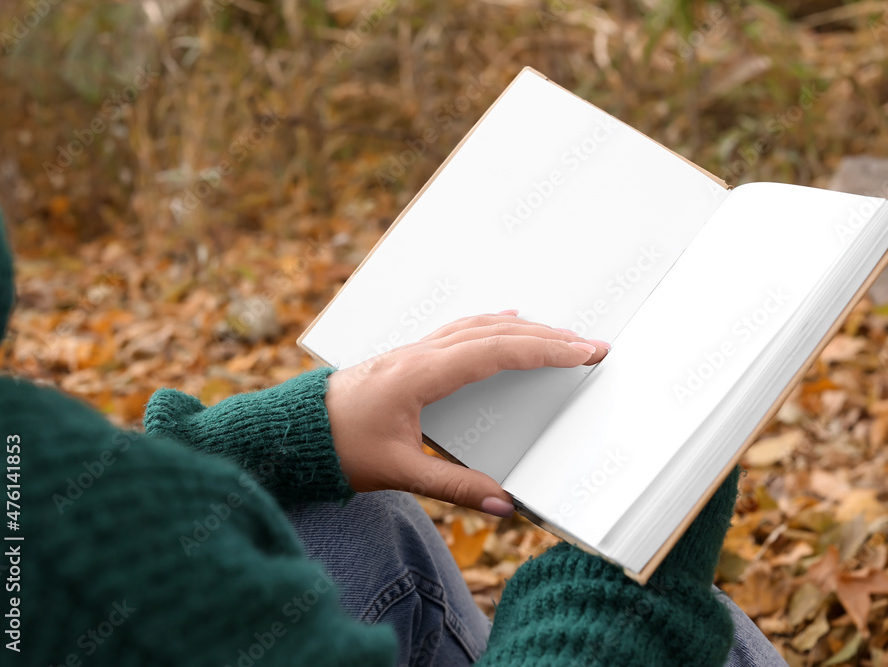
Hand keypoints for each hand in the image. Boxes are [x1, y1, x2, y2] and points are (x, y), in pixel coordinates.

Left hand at [324, 311, 609, 516]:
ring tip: (563, 336)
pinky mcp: (410, 357)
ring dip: (525, 328)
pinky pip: (461, 331)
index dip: (544, 351)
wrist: (295, 431)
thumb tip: (504, 505)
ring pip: (479, 326)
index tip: (582, 352)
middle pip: (495, 332)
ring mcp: (414, 350)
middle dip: (549, 337)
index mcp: (421, 374)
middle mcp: (420, 353)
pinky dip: (493, 325)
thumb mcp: (398, 473)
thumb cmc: (339, 447)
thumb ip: (454, 487)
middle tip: (592, 345)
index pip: (496, 353)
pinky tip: (507, 323)